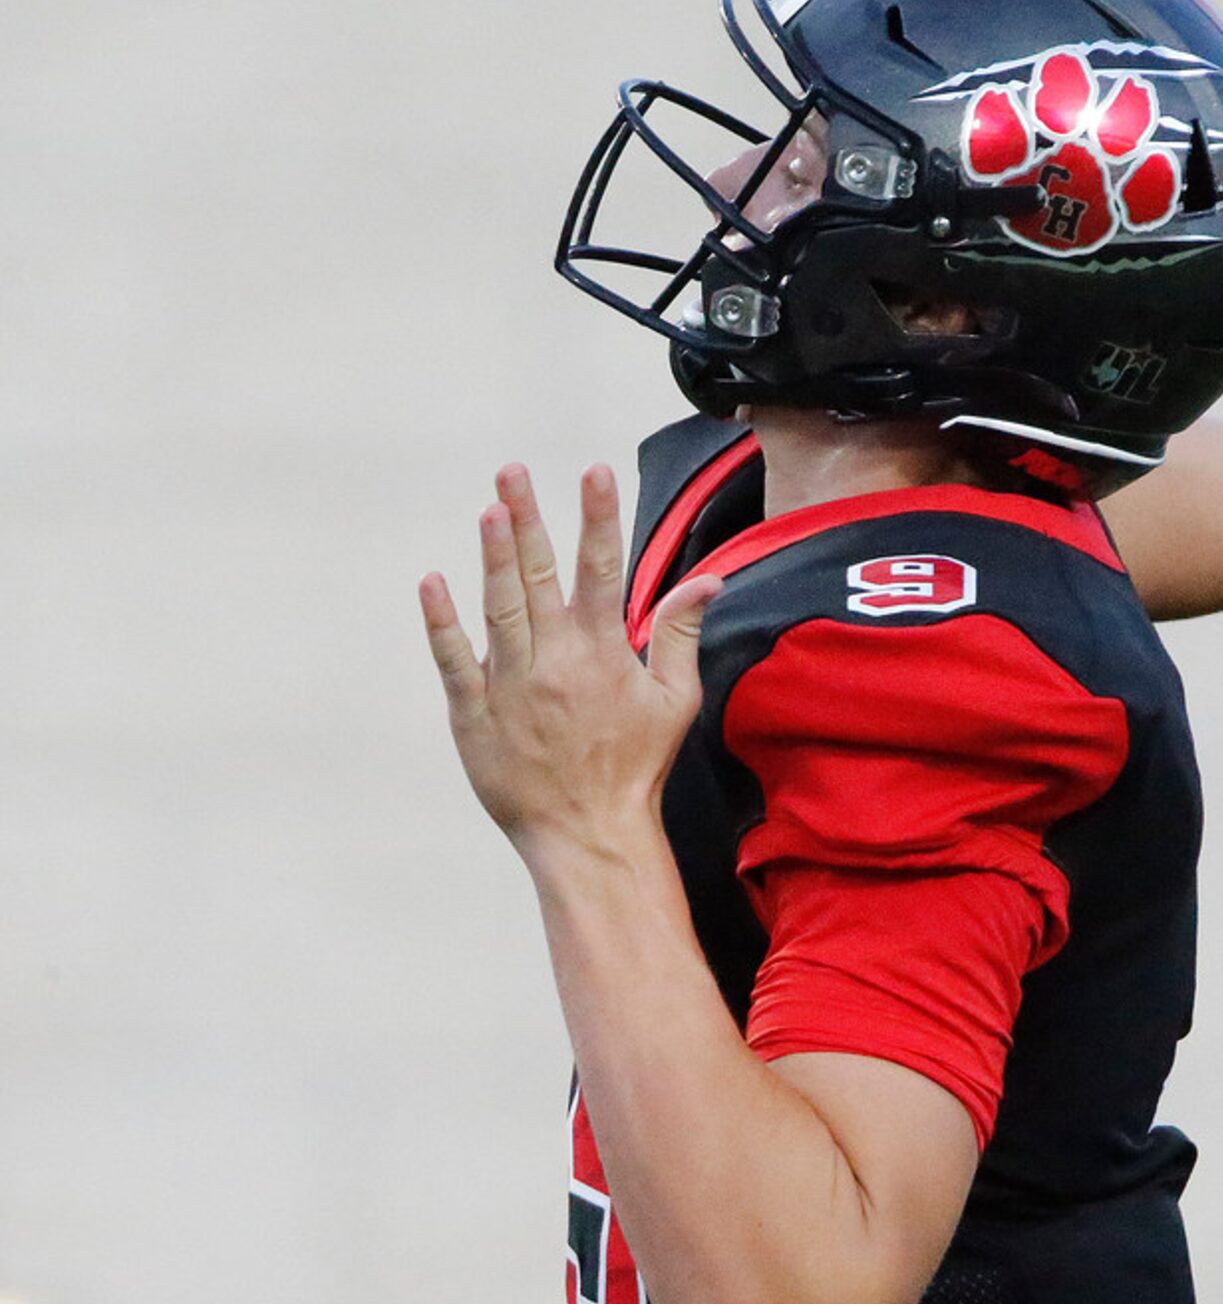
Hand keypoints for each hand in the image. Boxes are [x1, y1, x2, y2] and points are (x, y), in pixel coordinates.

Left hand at [419, 462, 719, 858]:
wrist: (590, 833)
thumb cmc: (636, 767)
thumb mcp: (675, 701)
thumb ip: (681, 634)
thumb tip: (709, 581)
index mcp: (603, 652)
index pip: (602, 568)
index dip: (598, 516)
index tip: (594, 471)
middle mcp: (555, 660)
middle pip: (540, 575)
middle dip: (527, 517)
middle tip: (512, 469)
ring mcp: (511, 685)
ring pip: (499, 607)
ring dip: (493, 556)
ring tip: (489, 509)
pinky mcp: (475, 714)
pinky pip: (453, 660)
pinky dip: (441, 621)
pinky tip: (433, 581)